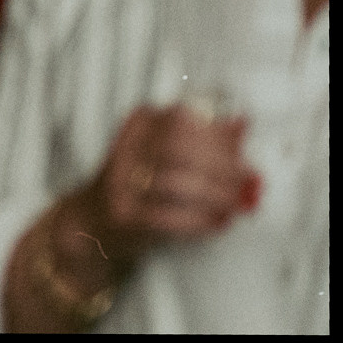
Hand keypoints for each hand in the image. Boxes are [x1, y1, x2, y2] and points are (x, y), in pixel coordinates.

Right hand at [80, 105, 256, 265]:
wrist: (96, 221)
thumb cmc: (145, 185)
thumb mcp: (174, 154)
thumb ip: (209, 139)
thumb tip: (242, 122)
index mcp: (141, 123)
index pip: (184, 119)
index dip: (220, 139)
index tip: (242, 157)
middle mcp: (126, 147)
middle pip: (181, 148)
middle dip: (223, 169)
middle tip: (246, 185)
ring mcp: (120, 182)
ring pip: (176, 182)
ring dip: (217, 198)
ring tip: (234, 207)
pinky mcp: (123, 215)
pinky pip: (168, 217)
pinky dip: (201, 222)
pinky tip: (217, 224)